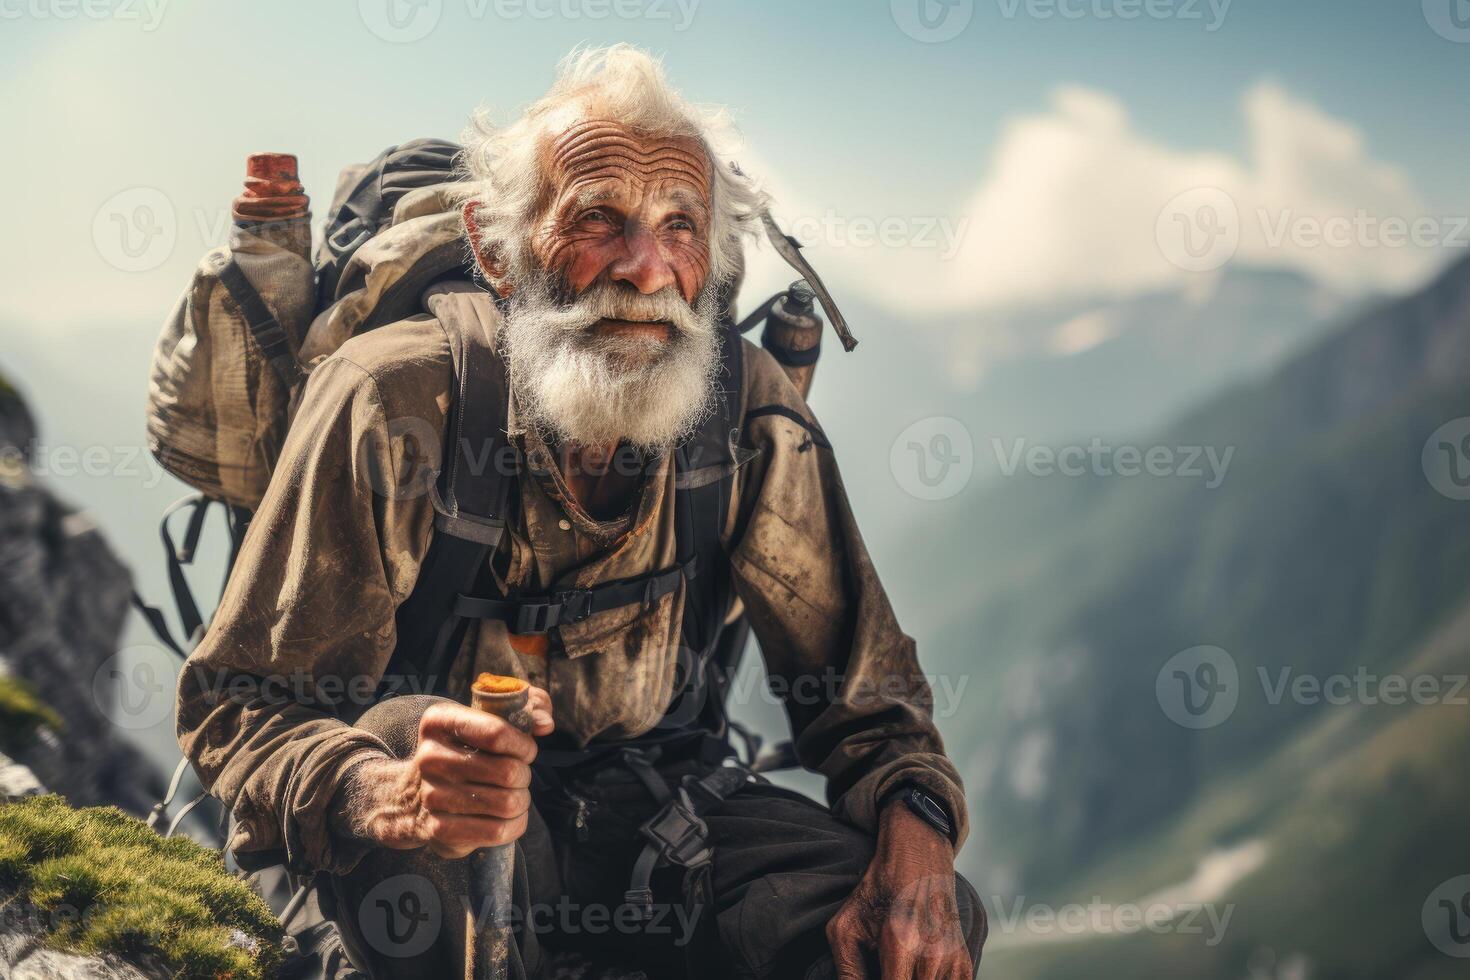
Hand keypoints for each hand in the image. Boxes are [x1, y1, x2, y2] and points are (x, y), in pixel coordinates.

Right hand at [337, 689, 553, 858]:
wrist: (414, 796)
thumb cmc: (466, 751)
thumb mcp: (488, 718)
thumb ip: (527, 707)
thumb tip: (545, 723)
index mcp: (439, 721)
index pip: (496, 733)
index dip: (524, 745)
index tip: (526, 751)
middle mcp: (429, 756)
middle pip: (508, 771)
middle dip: (524, 775)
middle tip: (518, 776)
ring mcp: (431, 795)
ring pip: (507, 803)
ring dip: (522, 800)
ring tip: (514, 795)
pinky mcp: (438, 828)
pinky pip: (497, 831)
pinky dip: (516, 825)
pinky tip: (511, 817)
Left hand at [827, 802, 973, 978]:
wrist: (918, 855)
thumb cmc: (876, 891)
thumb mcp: (846, 927)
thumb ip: (847, 971)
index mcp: (900, 944)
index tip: (874, 974)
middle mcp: (933, 955)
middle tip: (882, 970)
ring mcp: (953, 960)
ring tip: (896, 969)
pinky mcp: (965, 964)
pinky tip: (916, 973)